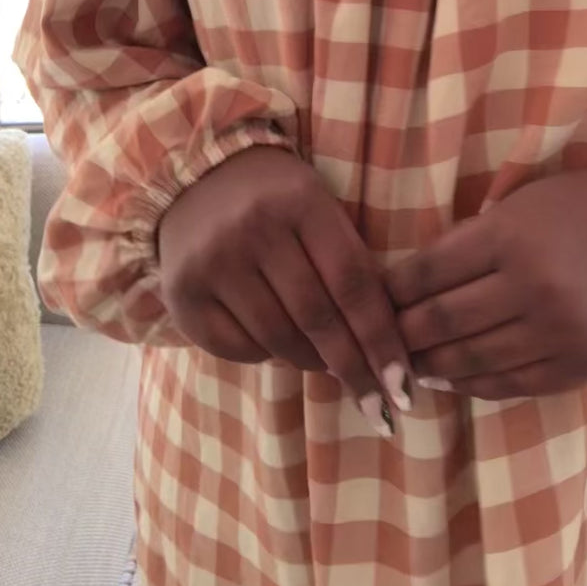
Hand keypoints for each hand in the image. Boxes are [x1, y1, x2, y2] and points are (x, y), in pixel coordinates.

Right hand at [156, 146, 410, 433]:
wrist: (197, 176)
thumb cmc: (277, 199)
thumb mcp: (319, 208)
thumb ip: (348, 264)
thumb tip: (379, 350)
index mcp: (301, 202)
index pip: (352, 282)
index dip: (381, 339)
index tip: (404, 385)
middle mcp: (254, 229)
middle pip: (317, 318)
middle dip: (354, 369)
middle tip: (381, 409)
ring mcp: (213, 262)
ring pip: (278, 339)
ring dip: (312, 364)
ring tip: (331, 368)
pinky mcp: (183, 294)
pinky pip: (237, 348)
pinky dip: (267, 357)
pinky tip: (280, 350)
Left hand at [387, 164, 586, 400]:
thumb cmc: (575, 210)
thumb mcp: (517, 207)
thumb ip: (467, 246)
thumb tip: (401, 291)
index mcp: (512, 236)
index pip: (427, 273)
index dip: (389, 291)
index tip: (367, 299)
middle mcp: (535, 287)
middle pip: (442, 322)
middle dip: (401, 333)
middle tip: (374, 340)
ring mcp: (559, 334)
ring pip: (470, 361)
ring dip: (429, 365)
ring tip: (404, 364)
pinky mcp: (577, 368)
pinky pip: (508, 386)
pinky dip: (470, 385)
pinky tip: (448, 379)